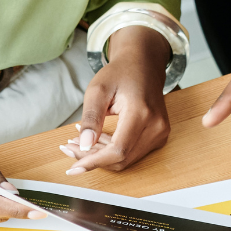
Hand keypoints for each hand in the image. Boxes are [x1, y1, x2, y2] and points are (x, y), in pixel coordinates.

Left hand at [59, 25, 170, 173]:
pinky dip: (113, 152)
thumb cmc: (121, 73)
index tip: (73, 167)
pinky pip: (133, 153)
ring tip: (80, 142)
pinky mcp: (159, 136)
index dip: (94, 162)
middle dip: (93, 159)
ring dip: (101, 156)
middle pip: (121, 158)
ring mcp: (160, 132)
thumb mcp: (98, 90)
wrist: (143, 63)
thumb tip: (85, 145)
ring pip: (126, 159)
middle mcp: (156, 126)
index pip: (118, 150)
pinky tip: (98, 140)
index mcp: (142, 112)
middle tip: (70, 148)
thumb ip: (92, 118)